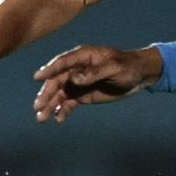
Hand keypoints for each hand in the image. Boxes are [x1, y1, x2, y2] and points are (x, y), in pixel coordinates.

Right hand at [32, 45, 161, 122]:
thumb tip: (74, 79)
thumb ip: (94, 73)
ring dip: (50, 105)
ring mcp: (78, 82)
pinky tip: (58, 119)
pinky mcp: (82, 94)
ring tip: (41, 118)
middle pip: (57, 81)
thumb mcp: (114, 68)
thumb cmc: (127, 67)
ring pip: (60, 94)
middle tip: (38, 107)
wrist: (139, 76)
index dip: (49, 70)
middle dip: (46, 94)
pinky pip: (69, 103)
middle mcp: (76, 69)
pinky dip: (62, 111)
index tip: (37, 78)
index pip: (62, 63)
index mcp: (83, 56)